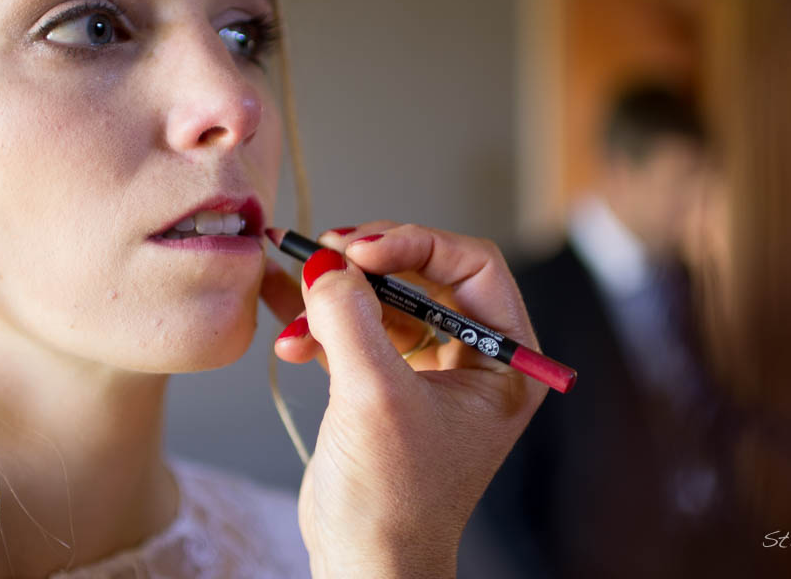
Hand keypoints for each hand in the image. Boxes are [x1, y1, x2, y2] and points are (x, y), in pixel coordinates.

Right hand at [260, 222, 546, 578]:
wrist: (364, 565)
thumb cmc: (392, 500)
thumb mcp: (373, 397)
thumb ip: (350, 318)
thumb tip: (326, 261)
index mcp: (502, 360)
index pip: (471, 265)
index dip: (414, 244)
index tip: (358, 250)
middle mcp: (472, 358)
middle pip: (423, 274)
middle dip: (369, 263)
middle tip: (323, 253)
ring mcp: (427, 369)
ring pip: (384, 298)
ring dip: (336, 294)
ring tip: (296, 292)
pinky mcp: (385, 382)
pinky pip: (356, 330)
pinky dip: (321, 325)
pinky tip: (288, 334)